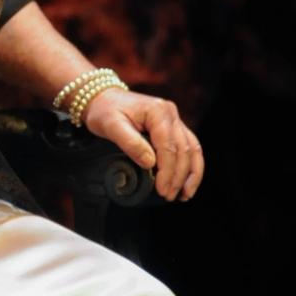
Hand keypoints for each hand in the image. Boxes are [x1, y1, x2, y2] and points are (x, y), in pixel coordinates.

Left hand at [82, 89, 204, 200]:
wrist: (103, 99)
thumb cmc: (104, 111)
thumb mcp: (110, 126)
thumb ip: (130, 143)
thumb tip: (150, 163)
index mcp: (157, 111)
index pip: (168, 147)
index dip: (167, 171)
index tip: (162, 190)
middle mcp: (171, 113)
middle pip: (183, 150)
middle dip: (178, 176)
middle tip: (169, 196)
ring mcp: (175, 119)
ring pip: (192, 149)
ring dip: (191, 174)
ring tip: (184, 194)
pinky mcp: (174, 127)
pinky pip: (190, 146)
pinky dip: (191, 165)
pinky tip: (187, 181)